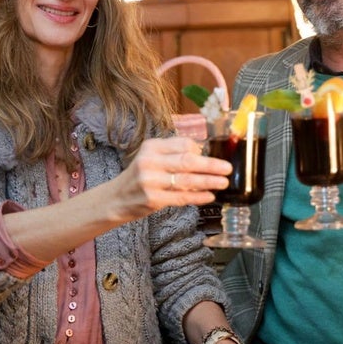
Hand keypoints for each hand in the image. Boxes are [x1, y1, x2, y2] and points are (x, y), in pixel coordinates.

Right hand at [113, 136, 230, 218]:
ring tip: (223, 183)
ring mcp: (150, 181)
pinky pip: (181, 197)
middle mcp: (150, 162)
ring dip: (209, 182)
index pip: (183, 144)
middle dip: (211, 165)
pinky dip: (198, 196)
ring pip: (187, 180)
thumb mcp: (151, 157)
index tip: (214, 156)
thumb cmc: (139, 176)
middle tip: (227, 168)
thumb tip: (203, 155)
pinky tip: (209, 195)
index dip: (201, 151)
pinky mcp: (152, 199)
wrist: (115, 198)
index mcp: (151, 147)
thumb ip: (173, 154)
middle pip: (187, 161)